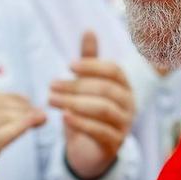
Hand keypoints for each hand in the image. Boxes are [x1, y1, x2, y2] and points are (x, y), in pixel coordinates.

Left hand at [49, 32, 134, 179]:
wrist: (89, 150)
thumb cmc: (89, 111)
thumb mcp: (88, 86)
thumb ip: (89, 60)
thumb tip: (89, 30)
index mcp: (125, 86)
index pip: (114, 71)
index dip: (92, 66)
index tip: (68, 65)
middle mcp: (129, 104)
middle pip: (105, 90)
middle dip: (76, 86)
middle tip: (51, 85)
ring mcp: (124, 125)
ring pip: (103, 110)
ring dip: (74, 103)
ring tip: (51, 99)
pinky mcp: (114, 145)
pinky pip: (100, 132)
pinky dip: (81, 123)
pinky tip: (64, 117)